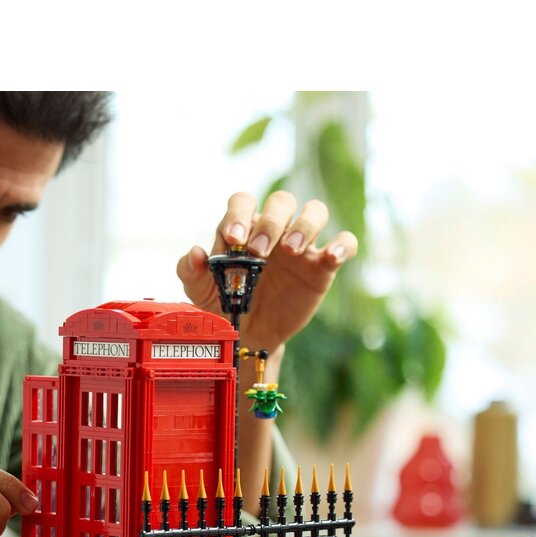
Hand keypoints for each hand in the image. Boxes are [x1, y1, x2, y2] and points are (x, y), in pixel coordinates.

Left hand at [176, 190, 358, 351]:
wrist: (248, 335)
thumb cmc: (225, 304)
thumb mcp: (200, 291)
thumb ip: (190, 270)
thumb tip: (196, 253)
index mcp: (244, 228)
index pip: (244, 202)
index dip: (239, 213)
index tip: (234, 238)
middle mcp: (275, 229)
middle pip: (282, 201)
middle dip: (270, 222)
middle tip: (259, 251)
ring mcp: (302, 245)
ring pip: (315, 211)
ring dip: (305, 225)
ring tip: (292, 250)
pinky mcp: (323, 266)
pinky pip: (345, 243)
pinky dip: (343, 244)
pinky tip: (331, 257)